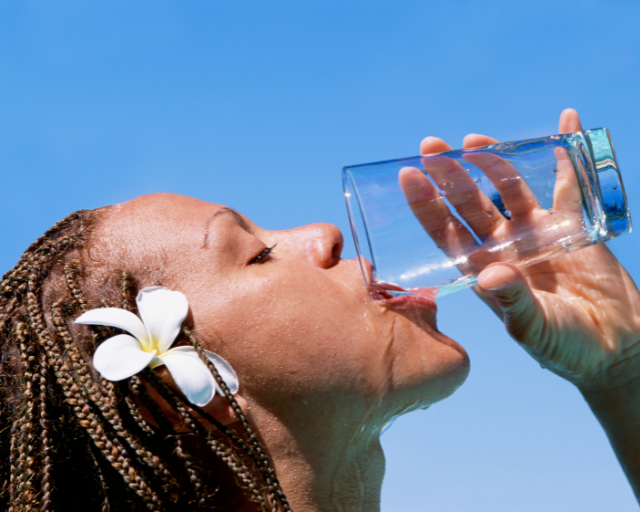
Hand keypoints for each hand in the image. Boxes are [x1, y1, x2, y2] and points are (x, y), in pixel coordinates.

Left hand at [403, 109, 639, 391]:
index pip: (446, 232)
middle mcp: (503, 245)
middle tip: (431, 146)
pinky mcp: (571, 224)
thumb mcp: (534, 328)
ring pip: (509, 187)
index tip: (409, 176)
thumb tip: (490, 274)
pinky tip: (565, 123)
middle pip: (470, 202)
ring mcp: (535, 232)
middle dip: (450, 175)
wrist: (613, 346)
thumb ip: (513, 301)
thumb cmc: (565, 346)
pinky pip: (569, 182)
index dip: (427, 206)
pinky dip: (568, 154)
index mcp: (484, 269)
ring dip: (493, 161)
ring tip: (474, 140)